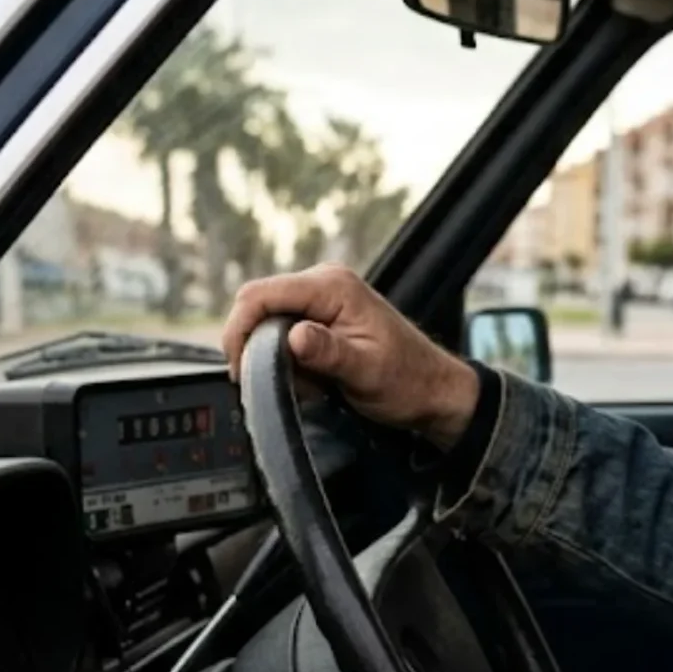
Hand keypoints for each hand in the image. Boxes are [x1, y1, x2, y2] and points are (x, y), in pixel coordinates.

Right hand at [222, 263, 481, 444]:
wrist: (432, 389)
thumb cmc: (407, 381)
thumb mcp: (366, 372)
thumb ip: (328, 353)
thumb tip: (294, 336)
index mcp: (334, 287)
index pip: (260, 295)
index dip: (240, 330)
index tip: (240, 370)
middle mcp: (324, 282)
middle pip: (257, 304)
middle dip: (256, 347)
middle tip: (277, 383)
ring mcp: (321, 296)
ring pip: (267, 321)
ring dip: (273, 356)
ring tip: (307, 383)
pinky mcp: (319, 314)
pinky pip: (282, 330)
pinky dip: (287, 358)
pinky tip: (311, 378)